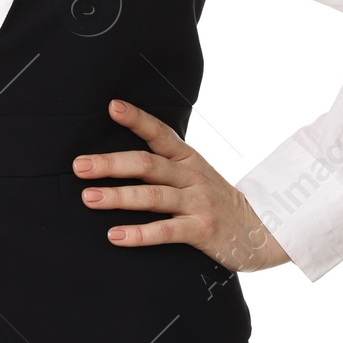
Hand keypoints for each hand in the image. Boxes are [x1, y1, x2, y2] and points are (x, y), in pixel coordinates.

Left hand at [70, 99, 290, 273]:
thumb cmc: (215, 199)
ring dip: (118, 197)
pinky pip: (166, 231)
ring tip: (88, 198)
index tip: (113, 106)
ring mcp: (198, 203)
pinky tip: (115, 235)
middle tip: (79, 166)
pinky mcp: (202, 230)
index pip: (160, 133)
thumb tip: (119, 155)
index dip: (137, 119)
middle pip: (147, 165)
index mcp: (187, 158)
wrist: (263, 229)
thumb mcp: (194, 173)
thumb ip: (164, 164)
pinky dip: (139, 234)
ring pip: (153, 197)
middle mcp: (191, 176)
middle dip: (111, 164)